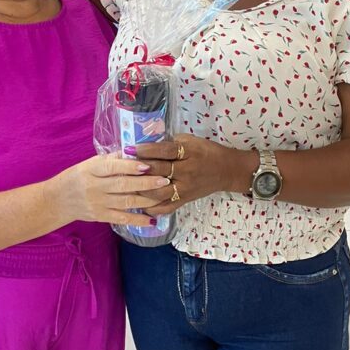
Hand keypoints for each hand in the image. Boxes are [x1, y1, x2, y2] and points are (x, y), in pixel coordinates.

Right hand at [55, 154, 171, 226]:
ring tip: (164, 195)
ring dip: (147, 200)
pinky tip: (152, 219)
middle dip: (146, 183)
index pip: (112, 167)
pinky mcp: (101, 216)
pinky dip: (138, 220)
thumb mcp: (89, 164)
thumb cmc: (77, 177)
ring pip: (126, 202)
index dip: (130, 166)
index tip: (147, 165)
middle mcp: (94, 187)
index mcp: (91, 169)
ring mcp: (98, 203)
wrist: (58, 201)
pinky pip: (122, 219)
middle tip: (164, 180)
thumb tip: (135, 151)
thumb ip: (111, 159)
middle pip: (123, 185)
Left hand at [129, 134, 254, 215]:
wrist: (227, 171)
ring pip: (159, 193)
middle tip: (122, 166)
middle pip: (159, 172)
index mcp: (189, 153)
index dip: (146, 150)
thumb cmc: (207, 152)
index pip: (165, 151)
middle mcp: (187, 172)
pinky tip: (138, 204)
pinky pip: (166, 208)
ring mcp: (185, 189)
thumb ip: (171, 143)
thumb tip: (147, 145)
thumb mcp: (192, 141)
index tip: (129, 149)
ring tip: (126, 185)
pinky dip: (152, 208)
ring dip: (141, 189)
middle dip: (139, 169)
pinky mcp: (185, 201)